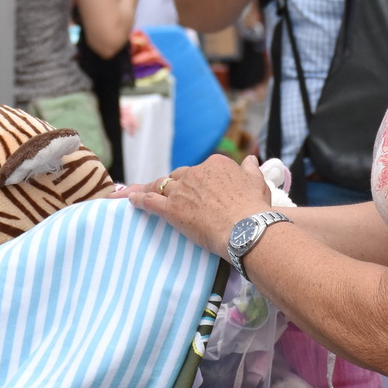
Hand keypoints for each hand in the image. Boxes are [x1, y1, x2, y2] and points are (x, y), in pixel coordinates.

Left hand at [127, 154, 273, 254]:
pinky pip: (149, 200)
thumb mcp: (257, 183)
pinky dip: (138, 199)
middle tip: (168, 194)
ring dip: (148, 188)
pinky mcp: (171, 208)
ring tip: (136, 192)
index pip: (200, 170)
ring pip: (161, 186)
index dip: (195, 180)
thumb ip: (250, 170)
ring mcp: (181, 190)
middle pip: (179, 177)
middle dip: (173, 185)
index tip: (194, 188)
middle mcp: (196, 173)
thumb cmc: (255, 208)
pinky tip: (130, 200)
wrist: (246, 228)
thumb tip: (250, 160)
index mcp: (216, 165)